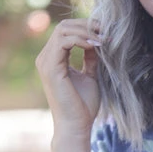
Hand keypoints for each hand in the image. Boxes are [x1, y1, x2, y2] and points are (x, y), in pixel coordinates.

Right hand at [35, 18, 101, 136]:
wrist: (76, 126)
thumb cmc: (83, 106)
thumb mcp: (90, 76)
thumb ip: (90, 58)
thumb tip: (97, 41)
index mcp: (53, 59)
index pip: (66, 31)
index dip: (86, 27)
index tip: (106, 32)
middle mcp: (45, 58)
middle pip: (64, 26)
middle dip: (87, 25)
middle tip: (106, 31)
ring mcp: (45, 62)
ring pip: (63, 30)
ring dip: (86, 31)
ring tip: (103, 39)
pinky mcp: (50, 68)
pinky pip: (64, 41)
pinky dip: (81, 39)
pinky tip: (96, 46)